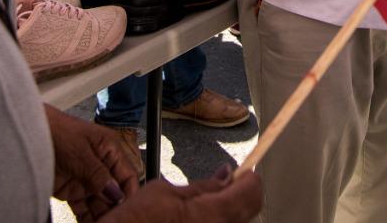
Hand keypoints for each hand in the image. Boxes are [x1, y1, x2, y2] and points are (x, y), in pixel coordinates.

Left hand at [46, 107, 139, 220]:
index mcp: (109, 150)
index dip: (129, 196)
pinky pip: (83, 210)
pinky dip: (87, 220)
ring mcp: (86, 179)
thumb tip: (116, 194)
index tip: (126, 212)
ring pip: (100, 205)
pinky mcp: (71, 190)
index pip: (128, 177)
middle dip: (114, 211)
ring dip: (102, 217)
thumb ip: (98, 174)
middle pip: (114, 195)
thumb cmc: (53, 129)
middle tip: (111, 221)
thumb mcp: (79, 152)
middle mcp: (100, 166)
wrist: (24, 131)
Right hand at [101, 168, 262, 222]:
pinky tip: (202, 211)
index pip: (251, 193)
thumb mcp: (165, 191)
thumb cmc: (135, 220)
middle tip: (228, 179)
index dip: (251, 177)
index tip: (246, 169)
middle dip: (242, 190)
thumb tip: (226, 174)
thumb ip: (202, 185)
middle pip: (250, 209)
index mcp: (210, 215)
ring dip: (230, 204)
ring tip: (209, 196)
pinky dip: (218, 215)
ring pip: (237, 220)